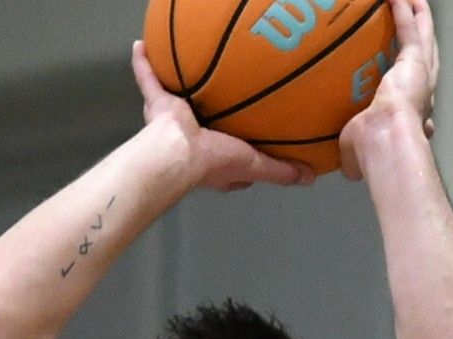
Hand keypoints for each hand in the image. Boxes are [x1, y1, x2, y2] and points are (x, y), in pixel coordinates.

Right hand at [132, 41, 312, 192]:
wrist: (178, 152)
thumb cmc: (213, 161)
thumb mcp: (256, 166)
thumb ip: (281, 170)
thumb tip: (310, 177)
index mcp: (213, 159)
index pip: (233, 156)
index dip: (245, 150)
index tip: (256, 139)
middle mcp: (194, 140)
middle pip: (208, 122)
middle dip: (215, 112)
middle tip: (228, 97)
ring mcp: (173, 122)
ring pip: (179, 98)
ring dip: (181, 84)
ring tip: (192, 65)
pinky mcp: (158, 105)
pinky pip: (149, 80)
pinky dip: (144, 64)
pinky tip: (142, 46)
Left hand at [339, 0, 439, 180]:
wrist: (385, 140)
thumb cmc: (372, 153)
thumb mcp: (358, 154)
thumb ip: (355, 156)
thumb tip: (350, 169)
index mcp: (412, 118)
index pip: (419, 102)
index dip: (420, 95)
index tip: (416, 93)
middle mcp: (422, 95)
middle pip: (426, 59)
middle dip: (423, 41)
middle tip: (421, 24)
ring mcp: (421, 75)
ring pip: (423, 39)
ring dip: (420, 18)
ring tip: (416, 1)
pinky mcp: (413, 61)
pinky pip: (409, 29)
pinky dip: (406, 12)